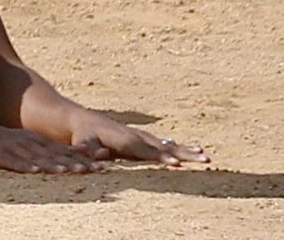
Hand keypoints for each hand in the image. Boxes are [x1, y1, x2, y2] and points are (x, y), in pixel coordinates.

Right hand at [0, 119, 104, 173]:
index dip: (84, 157)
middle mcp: (26, 143)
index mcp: (34, 140)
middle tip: (97, 169)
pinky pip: (12, 162)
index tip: (103, 163)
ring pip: (37, 158)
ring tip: (70, 171)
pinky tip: (35, 171)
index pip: (63, 149)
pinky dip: (24, 166)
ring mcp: (12, 148)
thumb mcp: (20, 144)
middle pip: (55, 154)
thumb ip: (39, 153)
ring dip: (53, 165)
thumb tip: (61, 163)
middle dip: (77, 162)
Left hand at [51, 106, 206, 166]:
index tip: (177, 164)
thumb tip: (95, 155)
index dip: (161, 157)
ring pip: (166, 144)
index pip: (145, 151)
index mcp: (123, 140)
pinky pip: (162, 144)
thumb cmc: (79, 134)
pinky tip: (192, 151)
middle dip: (183, 153)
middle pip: (163, 147)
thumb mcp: (80, 142)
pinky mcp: (140, 138)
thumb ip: (88, 149)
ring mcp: (139, 136)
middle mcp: (135, 136)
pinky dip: (177, 148)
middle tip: (204, 159)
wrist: (78, 119)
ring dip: (186, 150)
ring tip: (205, 156)